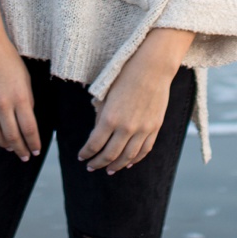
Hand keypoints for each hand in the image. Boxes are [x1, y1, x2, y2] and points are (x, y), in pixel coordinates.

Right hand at [0, 34, 40, 161]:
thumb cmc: (9, 59)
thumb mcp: (25, 79)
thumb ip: (26, 102)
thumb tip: (26, 125)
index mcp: (19, 96)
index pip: (29, 129)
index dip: (33, 143)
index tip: (35, 151)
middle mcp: (1, 103)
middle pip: (12, 136)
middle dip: (20, 149)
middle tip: (24, 156)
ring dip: (4, 144)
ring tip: (10, 147)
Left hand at [78, 29, 192, 174]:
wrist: (153, 67)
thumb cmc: (126, 75)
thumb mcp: (106, 94)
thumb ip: (101, 115)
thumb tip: (98, 133)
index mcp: (110, 117)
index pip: (94, 144)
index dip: (86, 153)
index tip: (81, 157)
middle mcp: (126, 127)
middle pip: (110, 155)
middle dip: (98, 163)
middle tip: (91, 167)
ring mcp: (142, 129)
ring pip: (128, 156)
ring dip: (117, 166)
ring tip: (109, 170)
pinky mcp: (155, 127)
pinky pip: (145, 150)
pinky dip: (136, 159)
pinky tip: (129, 163)